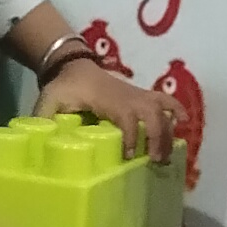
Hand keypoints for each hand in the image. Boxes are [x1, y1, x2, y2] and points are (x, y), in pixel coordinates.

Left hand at [39, 56, 180, 158]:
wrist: (73, 66)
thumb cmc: (63, 87)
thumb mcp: (49, 100)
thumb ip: (43, 118)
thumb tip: (40, 141)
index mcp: (105, 99)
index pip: (125, 116)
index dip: (130, 135)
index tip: (129, 156)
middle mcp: (126, 96)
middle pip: (151, 113)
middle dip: (157, 136)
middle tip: (156, 161)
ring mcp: (136, 94)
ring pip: (160, 108)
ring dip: (168, 130)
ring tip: (167, 155)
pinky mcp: (140, 95)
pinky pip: (163, 99)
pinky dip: (176, 109)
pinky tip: (185, 122)